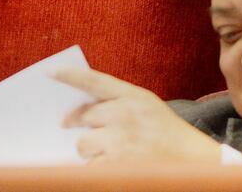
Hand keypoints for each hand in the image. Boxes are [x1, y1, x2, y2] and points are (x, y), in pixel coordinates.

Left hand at [54, 67, 220, 163]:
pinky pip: (89, 167)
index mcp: (132, 95)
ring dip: (86, 148)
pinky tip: (107, 165)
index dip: (70, 76)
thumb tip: (81, 109)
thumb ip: (117, 101)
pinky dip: (93, 168)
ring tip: (102, 149)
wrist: (192, 159)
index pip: (94, 81)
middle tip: (72, 125)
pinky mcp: (117, 166)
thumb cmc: (165, 130)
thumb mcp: (145, 104)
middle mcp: (124, 115)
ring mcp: (119, 141)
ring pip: (82, 143)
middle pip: (82, 115)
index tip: (50, 72)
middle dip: (76, 122)